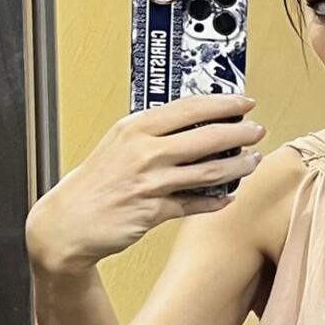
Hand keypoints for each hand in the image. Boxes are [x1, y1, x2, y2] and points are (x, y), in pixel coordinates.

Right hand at [25, 94, 265, 273]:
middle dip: (240, 133)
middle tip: (257, 131)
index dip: (223, 104)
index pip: (189, 108)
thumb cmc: (95, 181)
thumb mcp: (119, 143)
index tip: (245, 102)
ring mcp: (150, 182)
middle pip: (207, 137)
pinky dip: (216, 201)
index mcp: (135, 128)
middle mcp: (144, 151)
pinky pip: (195, 204)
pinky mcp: (153, 211)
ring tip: (253, 161)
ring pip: (208, 171)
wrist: (67, 221)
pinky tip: (229, 197)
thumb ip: (154, 132)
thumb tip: (196, 122)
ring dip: (238, 166)